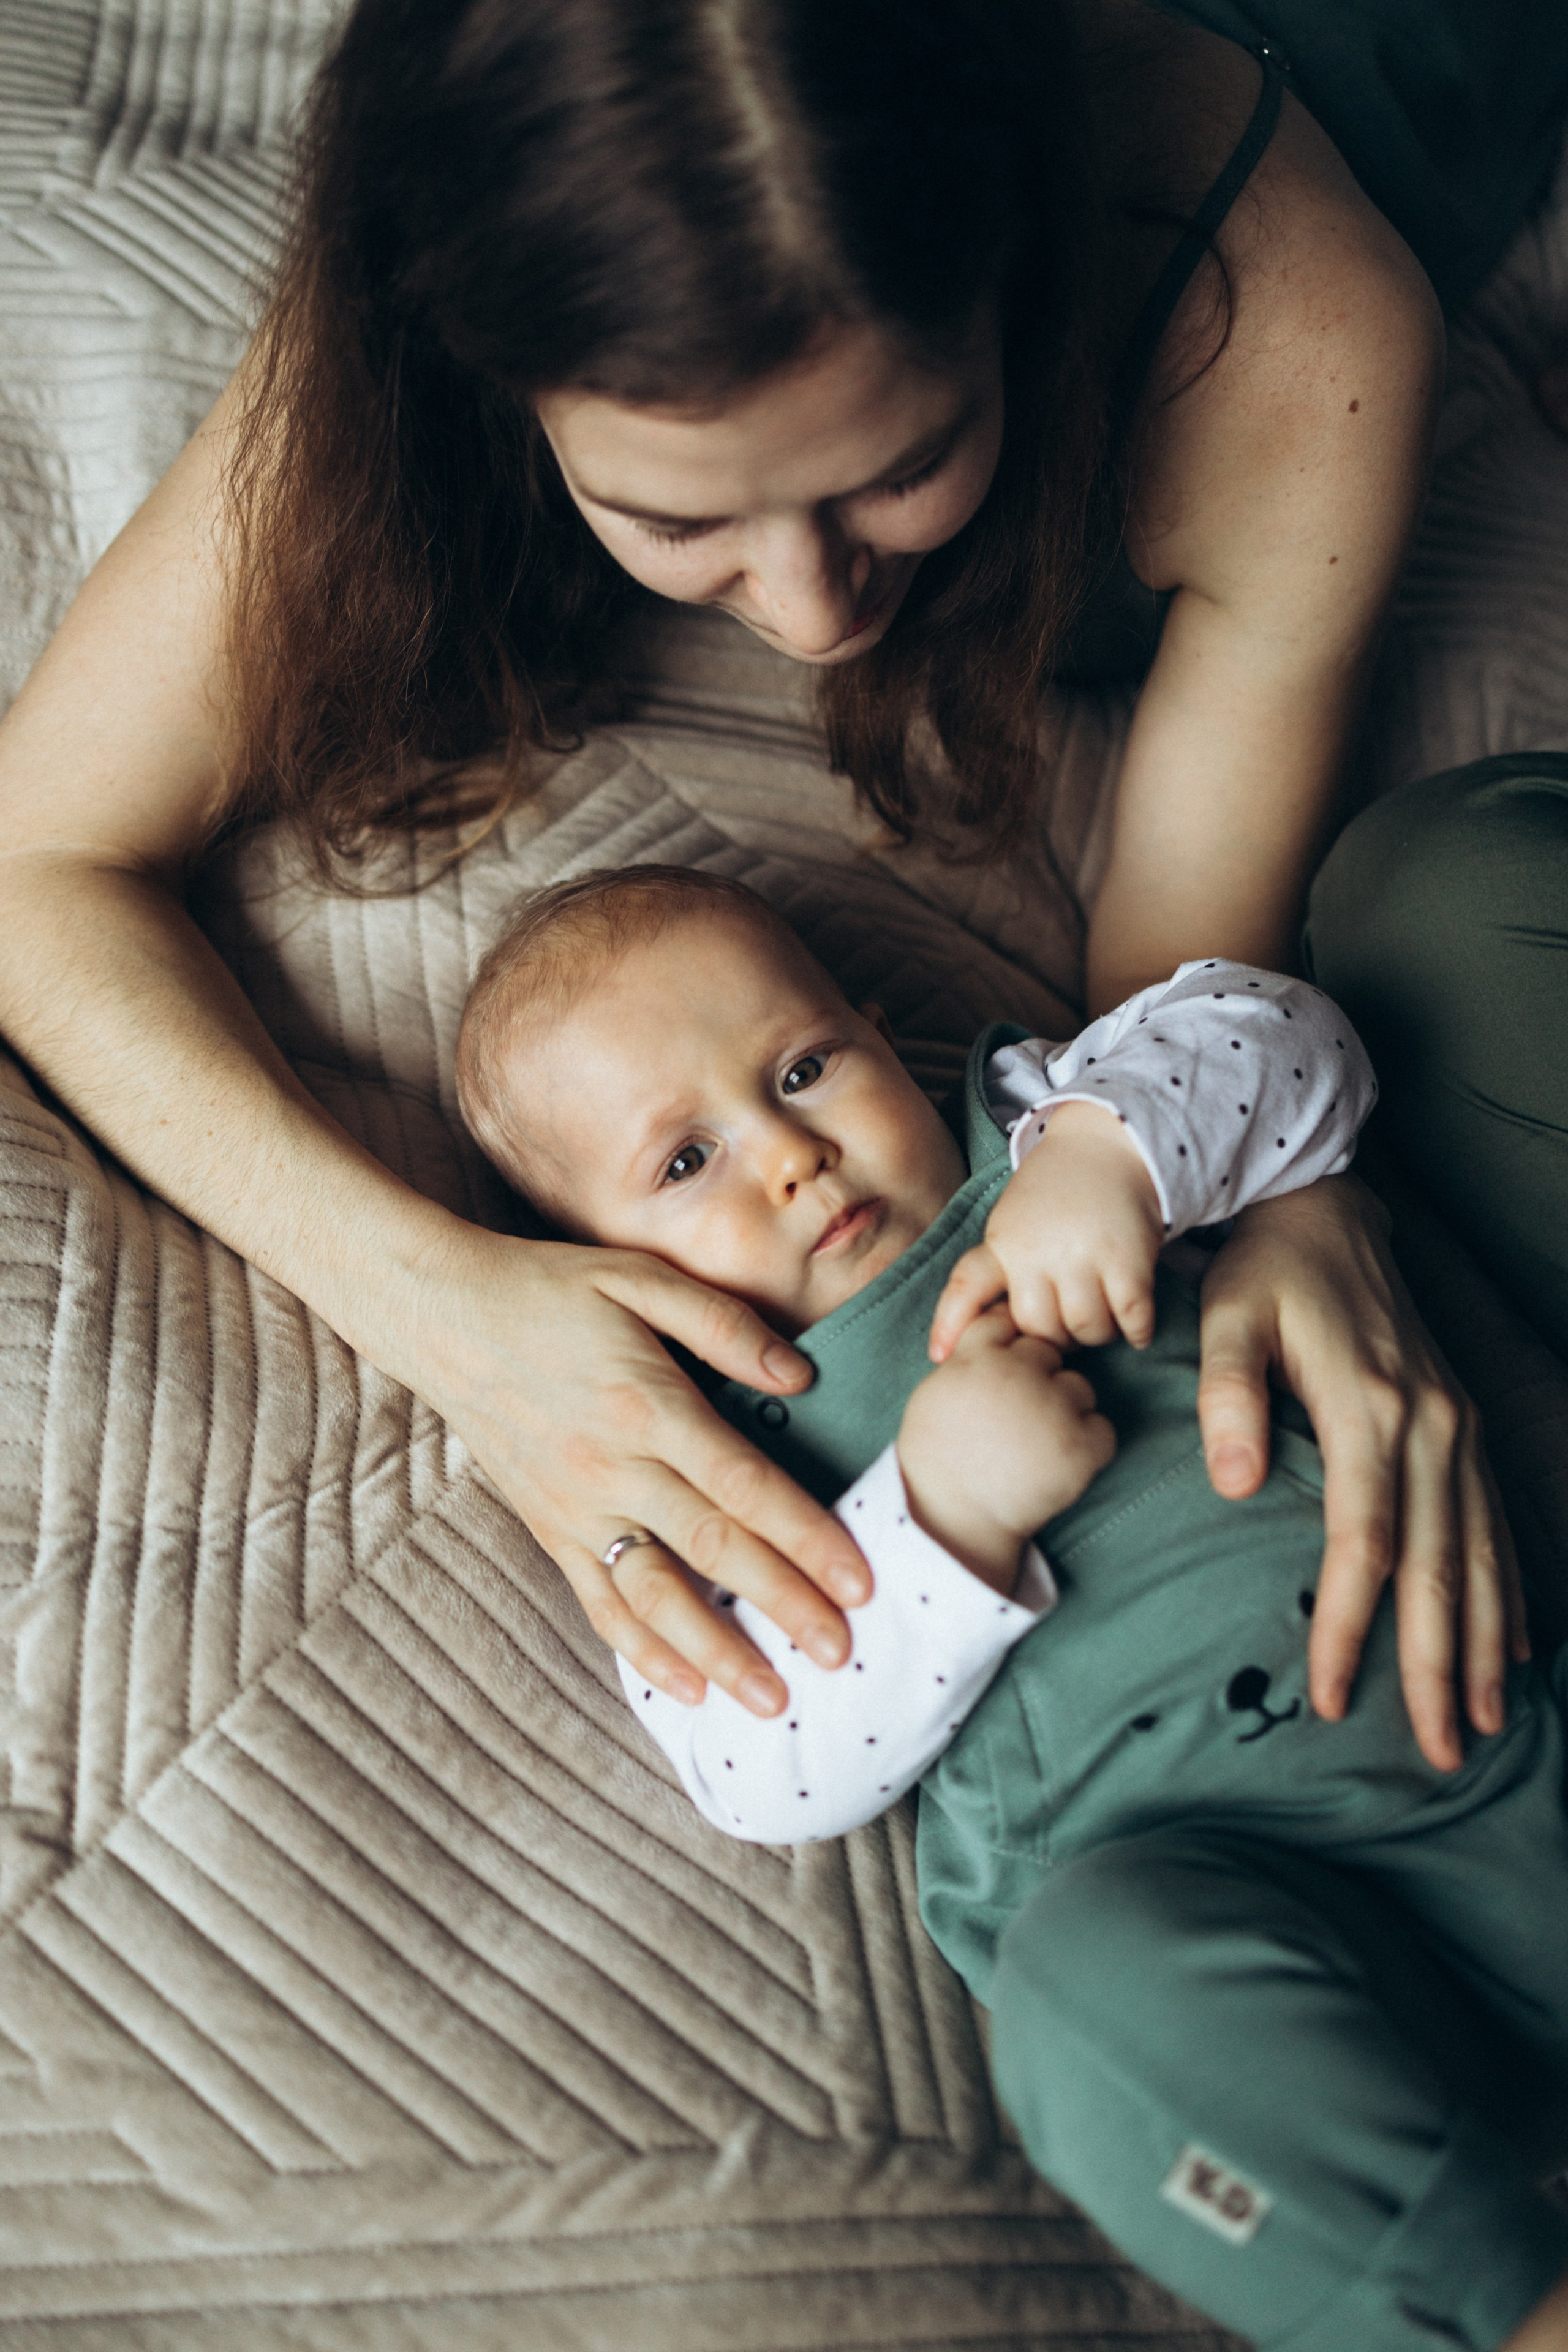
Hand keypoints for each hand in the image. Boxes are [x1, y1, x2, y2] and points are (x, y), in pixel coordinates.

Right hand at [416, 1227, 873, 1715]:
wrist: (444, 1317)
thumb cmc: (552, 1291)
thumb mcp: (639, 1278)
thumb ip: (724, 1326)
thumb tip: (801, 1378)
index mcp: (649, 1404)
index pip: (744, 1486)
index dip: (805, 1537)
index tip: (859, 1582)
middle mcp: (614, 1466)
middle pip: (713, 1548)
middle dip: (783, 1606)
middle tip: (842, 1655)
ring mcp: (576, 1506)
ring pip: (656, 1593)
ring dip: (717, 1651)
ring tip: (772, 1700)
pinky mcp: (547, 1529)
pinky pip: (598, 1601)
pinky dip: (641, 1650)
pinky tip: (688, 1689)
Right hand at [897, 1303, 1115, 1589]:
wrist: (951, 1519)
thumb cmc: (937, 1458)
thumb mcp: (937, 1392)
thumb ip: (967, 1356)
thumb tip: (998, 1330)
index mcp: (978, 1356)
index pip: (1007, 1320)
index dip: (1009, 1346)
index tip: (1004, 1371)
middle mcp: (1018, 1373)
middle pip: (1047, 1352)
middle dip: (1039, 1376)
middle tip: (1020, 1416)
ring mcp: (1053, 1408)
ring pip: (1079, 1388)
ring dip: (1066, 1409)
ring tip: (1038, 1443)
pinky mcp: (1080, 1446)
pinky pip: (1103, 1429)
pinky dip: (1089, 1445)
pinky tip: (1059, 1462)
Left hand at [929, 1101, 1164, 1359]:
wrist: (1106, 1147)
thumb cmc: (1055, 1195)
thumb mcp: (1012, 1221)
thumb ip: (1002, 1268)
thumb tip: (984, 1332)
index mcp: (1003, 1242)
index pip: (968, 1285)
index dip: (950, 1323)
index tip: (938, 1355)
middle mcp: (1038, 1251)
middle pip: (1039, 1328)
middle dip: (1056, 1337)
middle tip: (1070, 1323)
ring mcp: (1084, 1255)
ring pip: (1086, 1329)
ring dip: (1098, 1333)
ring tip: (1102, 1316)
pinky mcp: (1128, 1260)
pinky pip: (1131, 1318)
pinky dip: (1137, 1331)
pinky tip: (1136, 1327)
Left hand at [1196, 1174, 1529, 1771]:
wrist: (1326, 1211)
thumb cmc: (1266, 1271)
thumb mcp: (1228, 1317)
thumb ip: (1228, 1396)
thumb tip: (1234, 1485)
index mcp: (1372, 1408)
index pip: (1364, 1540)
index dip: (1351, 1623)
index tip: (1332, 1696)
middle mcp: (1431, 1426)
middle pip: (1439, 1566)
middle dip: (1439, 1665)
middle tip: (1439, 1752)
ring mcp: (1457, 1427)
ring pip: (1481, 1553)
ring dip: (1486, 1643)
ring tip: (1484, 1722)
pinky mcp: (1461, 1426)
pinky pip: (1494, 1521)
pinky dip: (1507, 1589)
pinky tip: (1515, 1647)